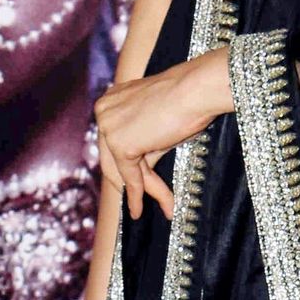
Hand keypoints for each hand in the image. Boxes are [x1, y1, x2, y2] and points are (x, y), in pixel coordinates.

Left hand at [93, 46, 232, 220]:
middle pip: (111, 157)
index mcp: (110, 100)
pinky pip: (130, 175)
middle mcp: (103, 111)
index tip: (131, 182)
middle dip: (129, 182)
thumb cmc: (186, 101)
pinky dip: (137, 193)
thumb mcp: (156, 125)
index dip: (123, 165)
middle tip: (138, 202)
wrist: (196, 90)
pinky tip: (140, 209)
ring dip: (144, 189)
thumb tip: (134, 179)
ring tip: (164, 206)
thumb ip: (142, 147)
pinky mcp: (119, 143)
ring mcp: (108, 126)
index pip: (111, 141)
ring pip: (123, 169)